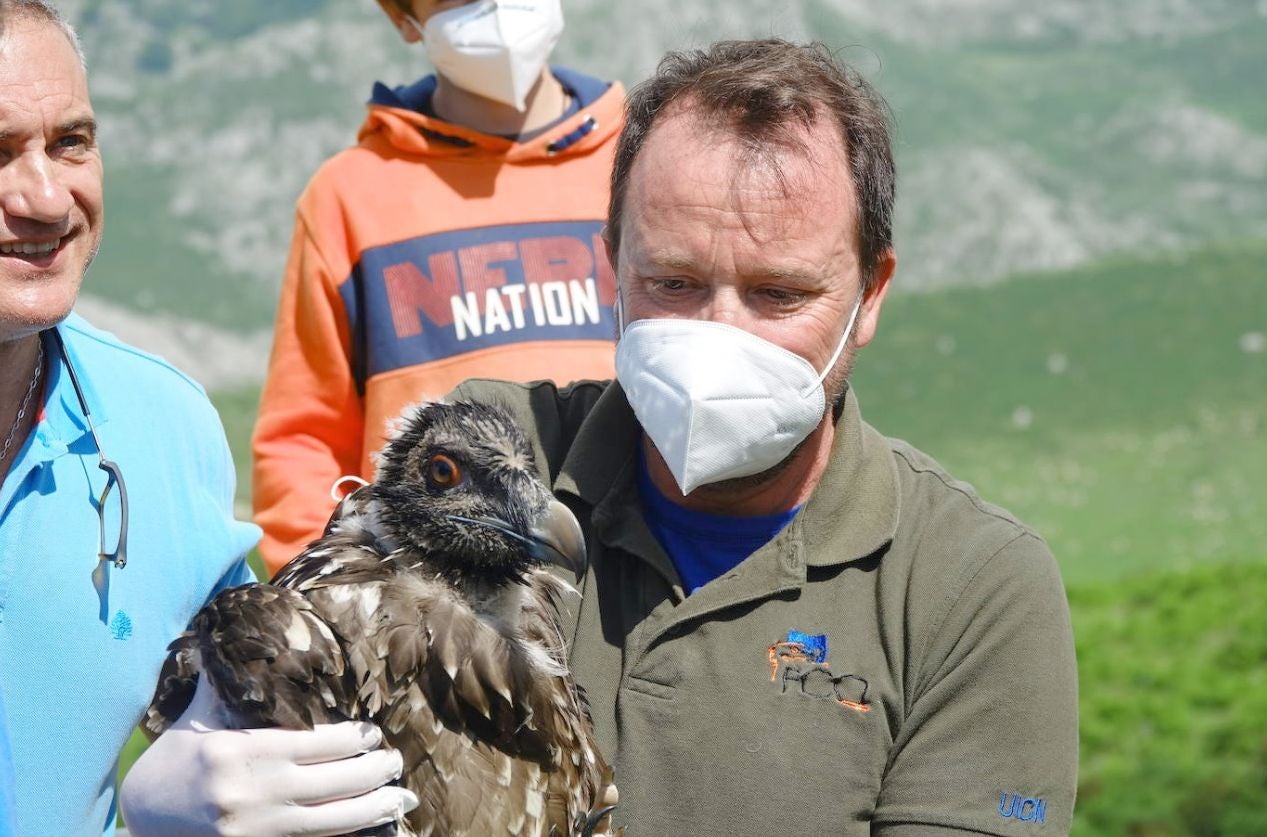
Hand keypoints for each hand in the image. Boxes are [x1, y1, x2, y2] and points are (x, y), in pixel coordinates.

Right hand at [120, 676, 417, 836]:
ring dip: (374, 809)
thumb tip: (242, 630)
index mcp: (239, 750)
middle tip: (396, 762)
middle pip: (334, 783)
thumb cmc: (174, 760)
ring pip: (332, 820)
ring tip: (401, 798)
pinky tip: (373, 824)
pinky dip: (346, 834)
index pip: (317, 743)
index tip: (374, 733)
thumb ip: (227, 681)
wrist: (140, 818)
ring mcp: (254, 830)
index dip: (355, 740)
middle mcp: (250, 792)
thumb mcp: (197, 717)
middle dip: (374, 773)